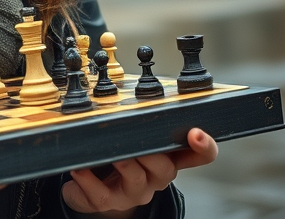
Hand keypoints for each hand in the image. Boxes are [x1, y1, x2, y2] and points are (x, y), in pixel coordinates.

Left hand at [62, 128, 217, 217]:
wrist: (98, 191)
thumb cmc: (122, 154)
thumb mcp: (137, 136)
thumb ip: (142, 117)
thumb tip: (130, 83)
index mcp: (168, 157)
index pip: (198, 155)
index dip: (204, 146)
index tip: (196, 133)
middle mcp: (156, 176)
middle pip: (165, 168)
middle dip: (154, 153)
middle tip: (141, 139)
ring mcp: (133, 192)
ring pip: (136, 180)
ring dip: (125, 164)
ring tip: (114, 153)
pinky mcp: (108, 201)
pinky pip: (101, 194)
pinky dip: (89, 181)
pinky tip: (80, 168)